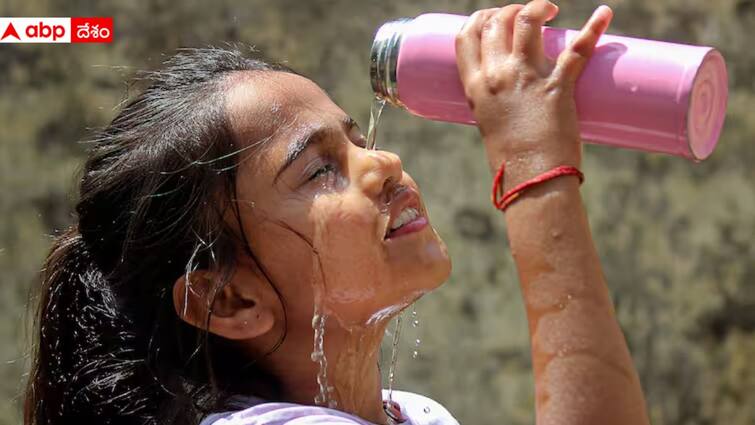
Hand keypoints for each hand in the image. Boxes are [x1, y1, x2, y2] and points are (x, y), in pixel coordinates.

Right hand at [455, 1, 612, 188]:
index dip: (481, 17)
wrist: (531, 180)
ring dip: (539, 7)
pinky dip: (594, 27)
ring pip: (528, 21)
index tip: (495, 17)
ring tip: (552, 11)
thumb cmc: (510, 158)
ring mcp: (527, 79)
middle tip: (528, 16)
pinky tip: (604, 13)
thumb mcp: (488, 121)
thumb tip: (510, 87)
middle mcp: (497, 76)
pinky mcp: (558, 86)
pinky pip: (578, 48)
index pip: (466, 35)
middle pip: (497, 21)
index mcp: (475, 86)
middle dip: (512, 9)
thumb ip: (494, 98)